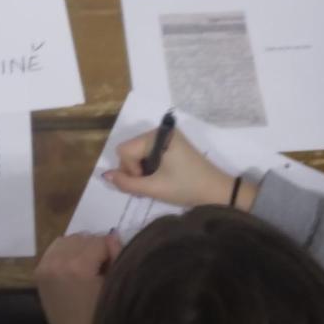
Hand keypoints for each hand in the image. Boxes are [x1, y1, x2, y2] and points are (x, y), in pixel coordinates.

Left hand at [34, 232, 121, 323]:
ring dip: (80, 249)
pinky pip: (55, 249)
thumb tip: (112, 236)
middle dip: (96, 249)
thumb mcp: (114, 286)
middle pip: (83, 238)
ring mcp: (45, 268)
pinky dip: (66, 253)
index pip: (100, 241)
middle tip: (103, 268)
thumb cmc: (102, 319)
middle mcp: (57, 263)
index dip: (112, 252)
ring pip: (68, 241)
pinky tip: (75, 269)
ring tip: (89, 268)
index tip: (115, 268)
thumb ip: (115, 255)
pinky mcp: (39, 273)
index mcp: (77, 267)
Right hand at [102, 128, 253, 209]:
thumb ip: (126, 182)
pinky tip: (161, 178)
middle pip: (130, 150)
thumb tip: (105, 176)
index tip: (146, 182)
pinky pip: (149, 153)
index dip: (129, 169)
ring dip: (142, 170)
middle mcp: (161, 131)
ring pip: (138, 153)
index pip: (124, 150)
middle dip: (134, 169)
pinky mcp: (173, 145)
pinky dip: (150, 167)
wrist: (218, 191)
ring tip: (156, 183)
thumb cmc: (187, 188)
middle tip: (150, 185)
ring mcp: (168, 137)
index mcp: (157, 136)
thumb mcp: (154, 188)